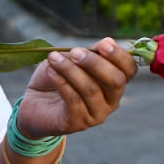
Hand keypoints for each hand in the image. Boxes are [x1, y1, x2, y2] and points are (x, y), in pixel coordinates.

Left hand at [16, 37, 136, 138]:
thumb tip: (109, 41)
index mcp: (114, 83)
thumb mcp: (71, 60)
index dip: (120, 56)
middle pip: (115, 81)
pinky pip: (73, 100)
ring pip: (91, 89)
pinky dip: (61, 82)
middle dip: (95, 63)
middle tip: (75, 52)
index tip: (103, 44)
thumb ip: (91, 52)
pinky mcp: (78, 123)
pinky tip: (50, 71)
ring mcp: (96, 114)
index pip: (129, 70)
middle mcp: (111, 101)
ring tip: (53, 58)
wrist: (34, 103)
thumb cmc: (56, 78)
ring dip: (71, 70)